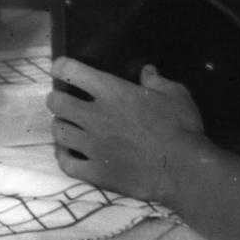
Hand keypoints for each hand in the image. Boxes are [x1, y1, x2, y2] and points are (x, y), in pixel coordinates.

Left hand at [47, 58, 204, 201]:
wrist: (183, 171)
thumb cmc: (181, 127)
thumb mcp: (175, 94)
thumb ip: (156, 80)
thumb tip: (146, 70)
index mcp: (112, 92)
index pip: (71, 72)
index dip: (62, 67)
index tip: (62, 68)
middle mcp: (94, 116)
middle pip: (56, 102)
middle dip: (57, 98)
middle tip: (64, 100)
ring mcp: (92, 146)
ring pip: (58, 131)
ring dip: (61, 125)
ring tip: (67, 125)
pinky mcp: (95, 172)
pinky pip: (65, 164)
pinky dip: (63, 156)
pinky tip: (67, 153)